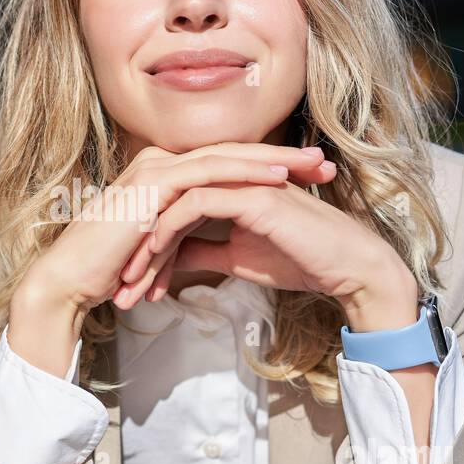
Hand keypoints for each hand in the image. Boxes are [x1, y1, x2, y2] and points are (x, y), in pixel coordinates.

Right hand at [8, 142, 331, 375]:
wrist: (69, 280)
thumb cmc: (108, 270)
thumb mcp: (156, 248)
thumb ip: (180, 236)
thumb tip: (203, 247)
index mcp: (164, 177)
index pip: (225, 167)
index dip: (269, 169)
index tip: (308, 179)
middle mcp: (161, 165)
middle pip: (233, 154)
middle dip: (282, 157)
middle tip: (324, 162)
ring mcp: (156, 170)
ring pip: (227, 157)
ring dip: (274, 159)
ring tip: (313, 165)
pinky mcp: (152, 185)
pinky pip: (209, 174)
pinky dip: (246, 173)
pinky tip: (278, 178)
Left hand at [114, 173, 419, 331]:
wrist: (345, 266)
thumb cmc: (300, 259)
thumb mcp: (237, 259)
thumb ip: (204, 250)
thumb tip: (173, 257)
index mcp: (226, 190)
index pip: (171, 210)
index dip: (146, 246)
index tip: (130, 283)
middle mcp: (230, 179)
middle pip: (165, 204)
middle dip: (136, 246)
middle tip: (119, 285)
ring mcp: (241, 181)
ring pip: (174, 201)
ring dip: (147, 243)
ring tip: (131, 279)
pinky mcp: (251, 192)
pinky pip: (196, 202)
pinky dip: (170, 227)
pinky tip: (155, 255)